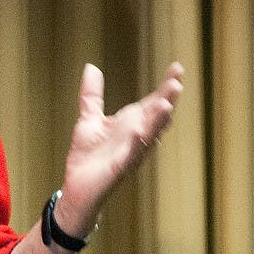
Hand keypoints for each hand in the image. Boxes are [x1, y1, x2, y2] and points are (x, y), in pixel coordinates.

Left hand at [56, 62, 183, 235]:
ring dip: (158, 120)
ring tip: (166, 103)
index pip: (153, 102)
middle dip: (167, 100)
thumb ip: (92, 94)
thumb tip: (91, 66)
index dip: (165, 87)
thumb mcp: (88, 119)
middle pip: (157, 117)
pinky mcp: (120, 167)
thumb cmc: (88, 156)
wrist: (76, 187)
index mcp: (132, 124)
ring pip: (150, 135)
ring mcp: (131, 153)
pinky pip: (131, 154)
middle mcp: (137, 137)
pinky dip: (137, 143)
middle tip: (177, 82)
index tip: (177, 67)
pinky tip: (140, 131)